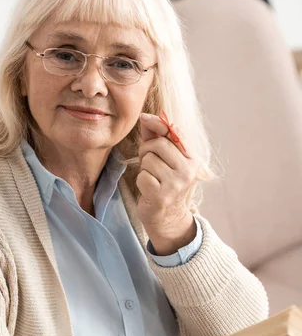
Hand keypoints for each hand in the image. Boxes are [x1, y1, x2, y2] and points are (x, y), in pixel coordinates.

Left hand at [136, 112, 201, 254]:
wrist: (167, 217)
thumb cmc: (164, 183)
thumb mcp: (165, 159)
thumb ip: (157, 137)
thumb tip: (146, 118)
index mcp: (193, 159)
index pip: (174, 133)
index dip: (158, 123)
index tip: (144, 117)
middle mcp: (189, 171)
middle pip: (159, 144)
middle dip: (146, 150)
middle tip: (147, 161)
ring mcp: (176, 184)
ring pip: (148, 160)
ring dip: (144, 168)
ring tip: (151, 177)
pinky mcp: (162, 195)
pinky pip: (143, 176)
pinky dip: (141, 181)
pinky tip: (149, 189)